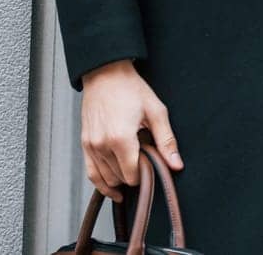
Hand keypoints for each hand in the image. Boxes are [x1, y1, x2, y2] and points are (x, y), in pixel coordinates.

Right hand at [80, 59, 182, 203]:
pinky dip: (102, 183)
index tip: (152, 165)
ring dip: (120, 178)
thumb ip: (166, 141)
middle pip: (120, 178)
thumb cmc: (131, 89)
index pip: (132, 175)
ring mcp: (91, 146)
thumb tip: (177, 165)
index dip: (145, 174)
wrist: (106, 73)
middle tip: (144, 161)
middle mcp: (102, 146)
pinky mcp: (85, 144)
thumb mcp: (156, 111)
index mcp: (120, 139)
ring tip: (132, 168)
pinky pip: (91, 173)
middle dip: (133, 175)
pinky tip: (114, 188)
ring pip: (106, 178)